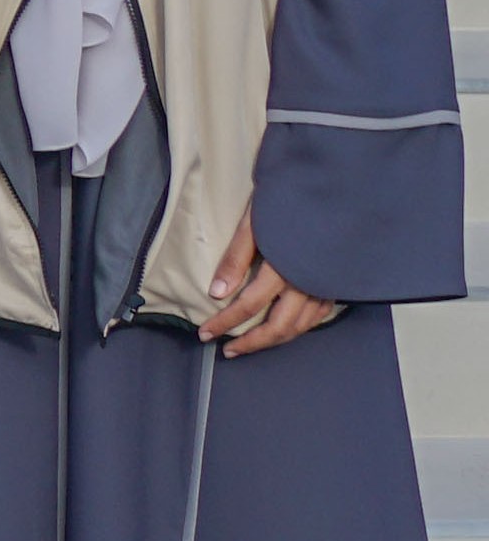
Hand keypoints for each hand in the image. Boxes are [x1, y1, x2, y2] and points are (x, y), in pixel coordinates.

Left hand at [203, 216, 339, 355]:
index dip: (225, 322)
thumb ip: (235, 258)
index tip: (206, 332)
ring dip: (273, 340)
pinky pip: (317, 317)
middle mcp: (307, 281)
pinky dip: (298, 328)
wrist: (329, 191)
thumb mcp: (253, 225)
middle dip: (251, 342)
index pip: (248, 304)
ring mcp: (325, 286)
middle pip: (278, 326)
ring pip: (299, 326)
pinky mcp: (335, 285)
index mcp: (284, 266)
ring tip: (249, 345)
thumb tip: (216, 292)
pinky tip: (283, 329)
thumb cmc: (286, 204)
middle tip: (227, 349)